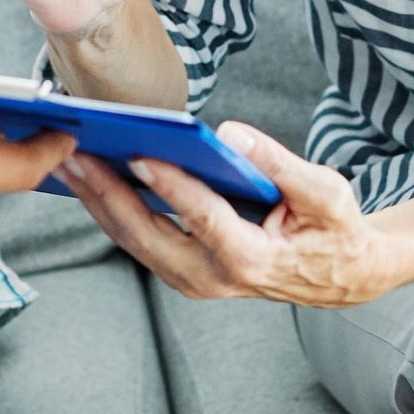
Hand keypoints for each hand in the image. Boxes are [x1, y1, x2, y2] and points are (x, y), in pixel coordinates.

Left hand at [58, 122, 393, 307]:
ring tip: (70, 160)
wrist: (342, 275)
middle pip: (149, 236)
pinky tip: (92, 178)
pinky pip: (140, 241)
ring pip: (136, 242)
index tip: (138, 153)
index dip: (171, 185)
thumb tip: (231, 134)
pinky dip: (113, 210)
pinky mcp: (185, 271)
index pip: (203, 218)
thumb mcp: (326, 193)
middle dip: (108, 194)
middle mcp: (215, 278)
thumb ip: (279, 164)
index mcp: (252, 259)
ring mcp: (196, 280)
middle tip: (76, 154)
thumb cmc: (336, 229)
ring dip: (100, 202)